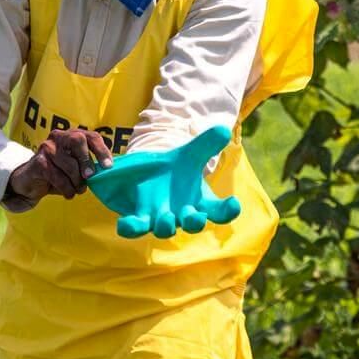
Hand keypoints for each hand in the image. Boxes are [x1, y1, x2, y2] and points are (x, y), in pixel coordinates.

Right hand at [7, 128, 113, 202]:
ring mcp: (46, 147)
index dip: (102, 150)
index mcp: (71, 135)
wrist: (30, 183)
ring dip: (76, 182)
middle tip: (89, 176)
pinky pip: (58, 177)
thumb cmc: (58, 174)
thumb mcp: (76, 168)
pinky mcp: (38, 161)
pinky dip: (66, 189)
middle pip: (78, 141)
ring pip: (69, 164)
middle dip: (86, 161)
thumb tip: (106, 171)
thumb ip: (89, 165)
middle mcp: (58, 136)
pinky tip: (68, 194)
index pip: (91, 136)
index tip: (108, 166)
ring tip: (77, 190)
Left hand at [85, 125, 241, 238]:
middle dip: (194, 221)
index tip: (234, 203)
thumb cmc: (175, 169)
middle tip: (195, 216)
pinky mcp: (139, 218)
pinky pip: (134, 228)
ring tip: (166, 218)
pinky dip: (130, 227)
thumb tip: (224, 129)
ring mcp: (160, 219)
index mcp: (199, 202)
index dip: (227, 211)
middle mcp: (182, 215)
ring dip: (166, 225)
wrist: (147, 175)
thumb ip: (206, 144)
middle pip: (193, 224)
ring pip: (164, 229)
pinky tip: (124, 223)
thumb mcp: (190, 154)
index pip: (219, 211)